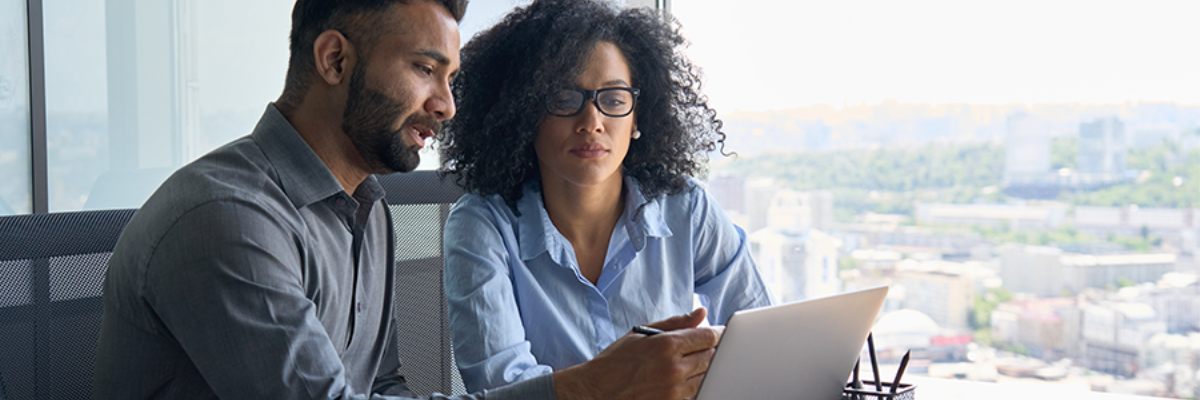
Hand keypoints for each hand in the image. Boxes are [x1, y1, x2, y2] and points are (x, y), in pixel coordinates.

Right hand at [552, 308, 724, 399]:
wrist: (596, 392)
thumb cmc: (616, 361)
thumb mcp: (642, 334)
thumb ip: (675, 323)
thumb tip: (701, 313)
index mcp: (666, 345)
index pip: (709, 337)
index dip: (718, 333)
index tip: (720, 333)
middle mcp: (673, 368)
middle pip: (712, 357)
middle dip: (714, 351)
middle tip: (706, 348)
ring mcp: (674, 391)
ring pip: (708, 377)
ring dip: (706, 369)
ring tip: (692, 364)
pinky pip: (696, 394)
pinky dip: (696, 386)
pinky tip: (685, 380)